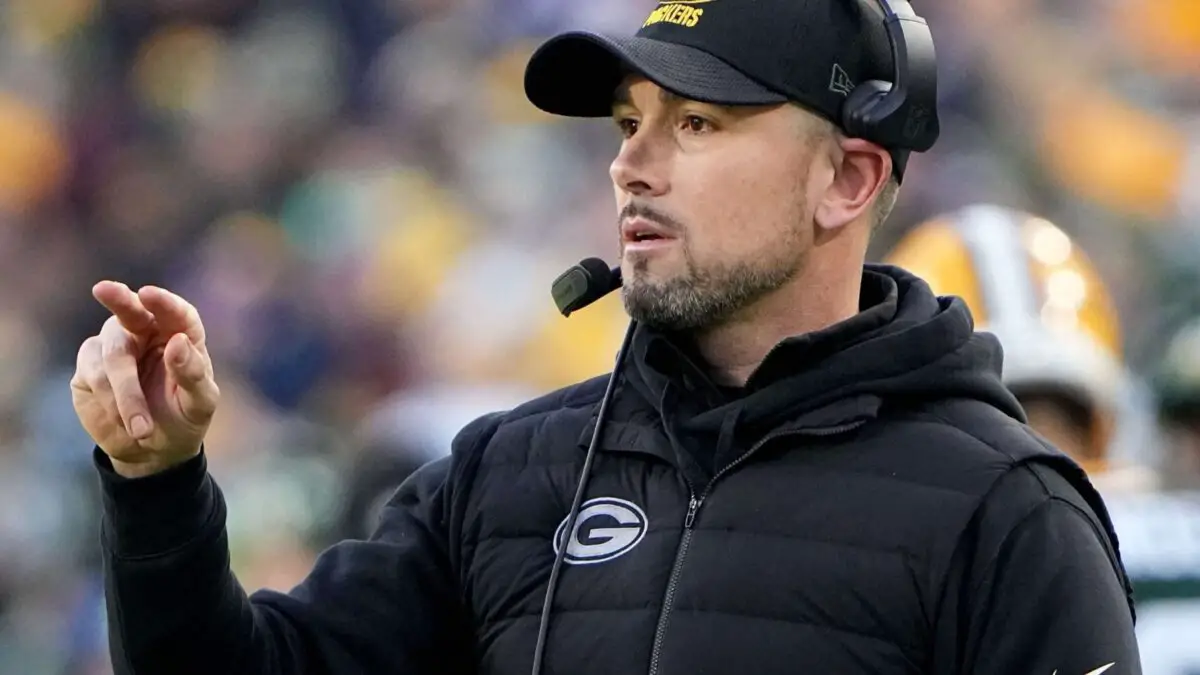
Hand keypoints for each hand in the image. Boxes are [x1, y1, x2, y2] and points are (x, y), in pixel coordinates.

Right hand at [71, 282, 219, 477]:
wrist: (153, 450)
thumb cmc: (183, 417)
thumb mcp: (199, 403)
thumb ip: (192, 374)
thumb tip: (176, 343)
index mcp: (180, 334)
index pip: (176, 312)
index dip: (164, 302)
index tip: (148, 294)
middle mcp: (145, 333)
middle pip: (130, 309)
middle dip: (118, 299)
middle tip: (104, 289)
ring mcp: (114, 347)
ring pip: (113, 355)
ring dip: (127, 395)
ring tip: (143, 430)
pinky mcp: (89, 367)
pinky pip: (94, 376)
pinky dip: (111, 402)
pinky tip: (125, 422)